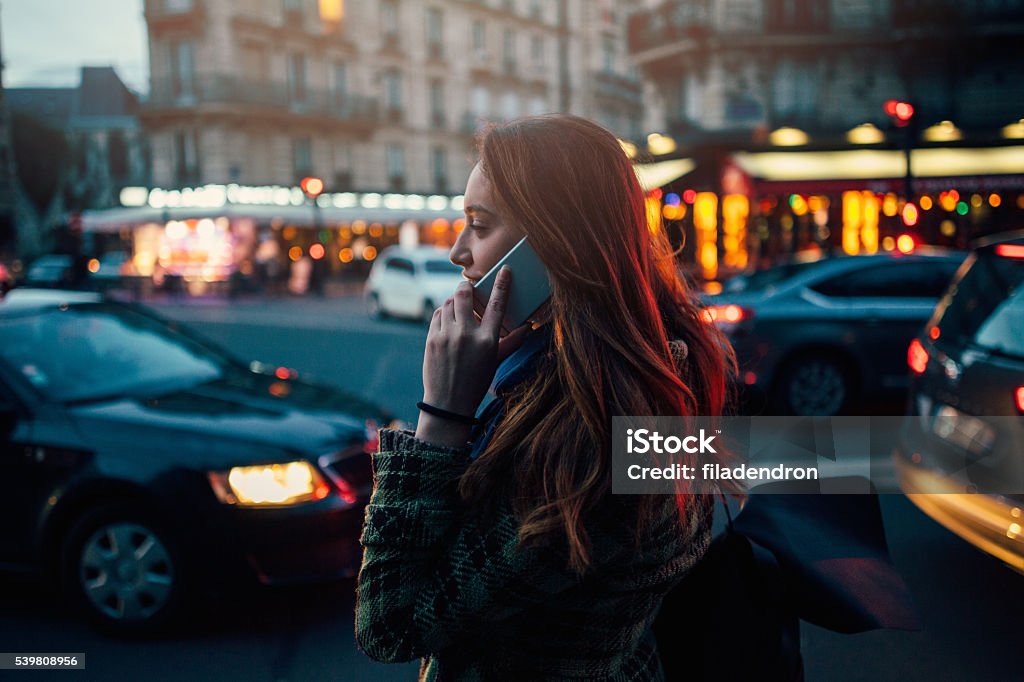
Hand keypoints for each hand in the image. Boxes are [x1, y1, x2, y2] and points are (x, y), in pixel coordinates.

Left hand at [416, 267, 530, 446]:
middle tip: (469, 288)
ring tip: (459, 308)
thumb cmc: (475, 383)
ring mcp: (447, 336)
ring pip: (448, 302)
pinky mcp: (431, 339)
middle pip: (464, 294)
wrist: (448, 404)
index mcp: (487, 341)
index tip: (505, 271)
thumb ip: (511, 342)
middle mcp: (466, 335)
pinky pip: (437, 314)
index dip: (502, 284)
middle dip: (466, 287)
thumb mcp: (496, 362)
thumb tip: (528, 328)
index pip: (497, 305)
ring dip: (454, 300)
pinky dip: (443, 312)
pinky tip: (448, 319)